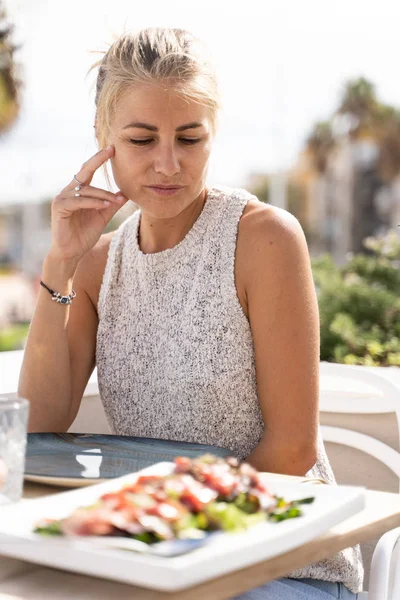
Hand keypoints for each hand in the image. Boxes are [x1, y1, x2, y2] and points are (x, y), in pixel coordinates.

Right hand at [48, 145, 127, 264]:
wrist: (72, 252)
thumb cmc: (84, 234)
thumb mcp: (103, 216)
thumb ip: (113, 203)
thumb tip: (126, 192)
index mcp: (78, 191)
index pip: (88, 170)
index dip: (99, 159)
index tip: (112, 149)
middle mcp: (68, 191)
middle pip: (84, 171)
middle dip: (98, 160)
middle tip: (112, 151)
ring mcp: (62, 198)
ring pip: (86, 190)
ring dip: (103, 195)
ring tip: (115, 201)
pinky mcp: (59, 208)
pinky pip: (79, 201)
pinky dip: (94, 202)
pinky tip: (105, 205)